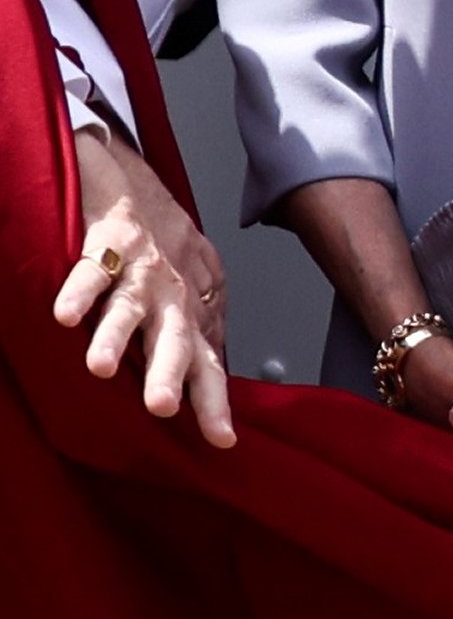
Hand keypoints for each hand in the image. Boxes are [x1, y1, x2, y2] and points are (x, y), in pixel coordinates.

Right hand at [53, 130, 235, 449]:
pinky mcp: (106, 242)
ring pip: (127, 307)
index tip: (222, 440)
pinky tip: (64, 315)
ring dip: (115, 336)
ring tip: (101, 367)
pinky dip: (78, 291)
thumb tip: (218, 370)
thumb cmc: (162, 236)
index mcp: (189, 309)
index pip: (207, 362)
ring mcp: (139, 266)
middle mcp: (169, 292)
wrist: (130, 178)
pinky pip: (90, 269)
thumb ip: (203, 325)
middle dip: (167, 373)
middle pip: (171, 339)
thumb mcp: (194, 282)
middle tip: (161, 407)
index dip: (214, 401)